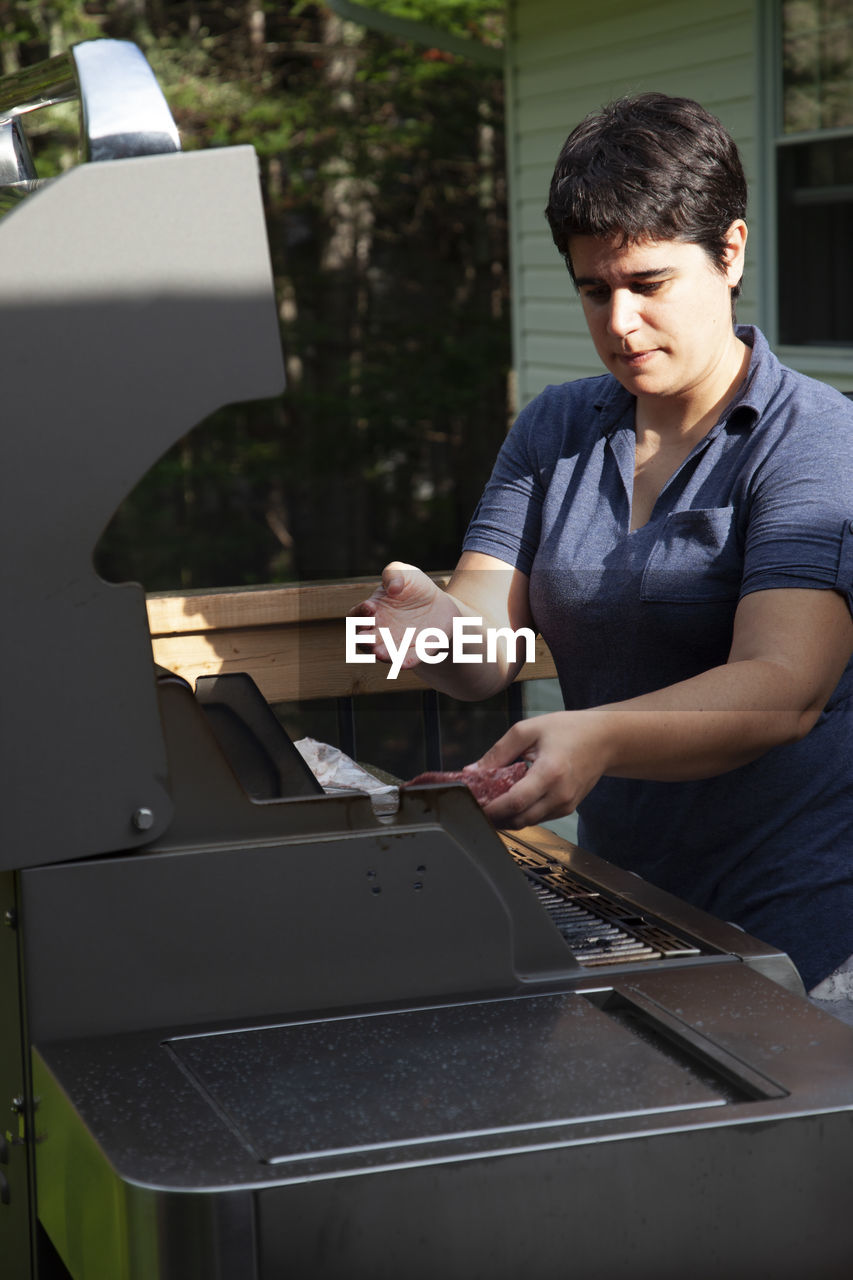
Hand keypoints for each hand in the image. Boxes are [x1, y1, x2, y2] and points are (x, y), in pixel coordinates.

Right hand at [349, 562, 453, 671]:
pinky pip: (410, 659)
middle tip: (366, 638)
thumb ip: (393, 573)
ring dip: (382, 655)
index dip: (359, 614)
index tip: (369, 607)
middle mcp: (380, 632)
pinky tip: (404, 664)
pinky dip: (406, 662)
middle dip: (364, 641)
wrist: (440, 602)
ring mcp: (398, 644)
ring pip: (385, 654)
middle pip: (364, 642)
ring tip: (381, 654)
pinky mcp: (418, 651)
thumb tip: (392, 588)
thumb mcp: (404, 572)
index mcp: (372, 613)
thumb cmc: (414, 587)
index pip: (356, 617)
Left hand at [470, 711, 606, 828]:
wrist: (604, 740)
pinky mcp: (567, 809)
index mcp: (550, 772)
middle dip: (495, 817)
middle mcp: (560, 795)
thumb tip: (474, 771)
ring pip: (528, 822)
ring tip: (491, 801)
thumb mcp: (529, 729)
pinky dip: (521, 813)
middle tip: (478, 804)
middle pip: (519, 819)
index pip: (515, 802)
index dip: (491, 809)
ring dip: (507, 817)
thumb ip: (499, 751)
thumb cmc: (569, 730)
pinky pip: (538, 818)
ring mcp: (565, 805)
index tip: (474, 805)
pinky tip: (511, 800)